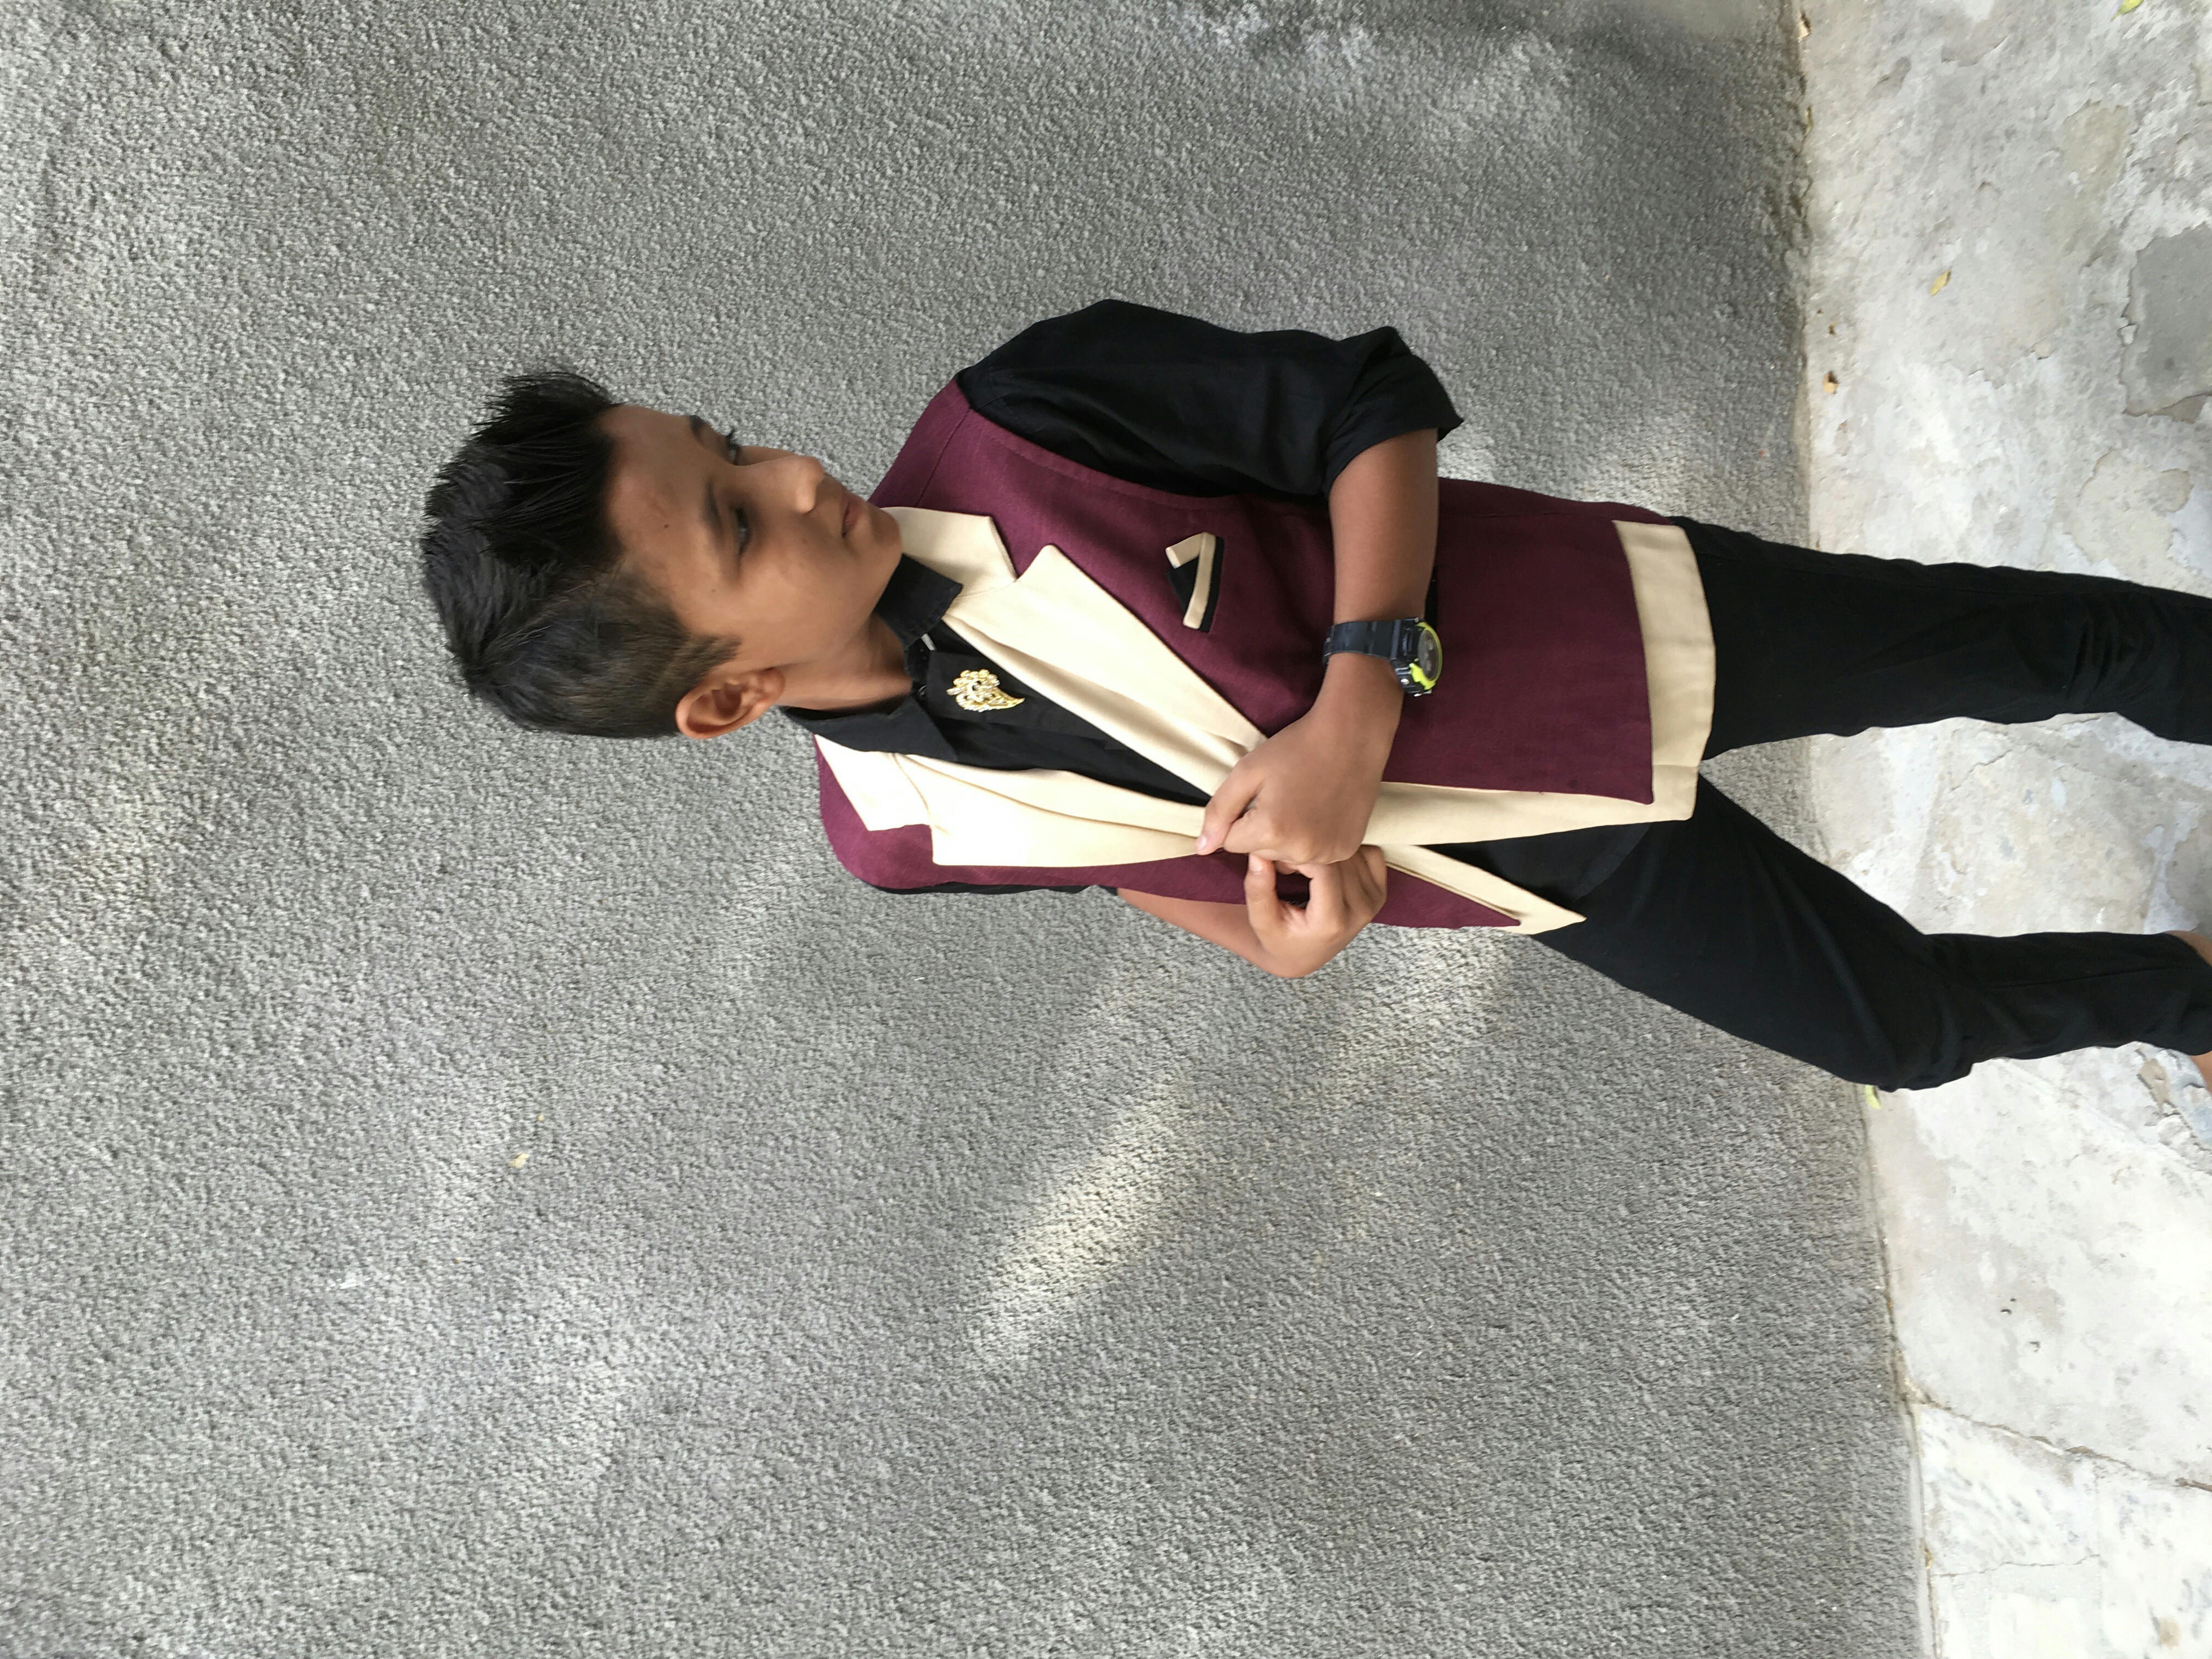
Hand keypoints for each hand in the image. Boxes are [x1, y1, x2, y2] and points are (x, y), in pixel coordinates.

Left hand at [1195, 655, 1400, 865]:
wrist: (1351, 736)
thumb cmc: (1296, 747)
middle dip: (1263, 829)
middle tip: (1285, 796)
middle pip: (1260, 854)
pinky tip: (1322, 812)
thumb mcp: (1247, 772)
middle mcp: (1301, 850)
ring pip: (1286, 857)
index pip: (1232, 843)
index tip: (1262, 794)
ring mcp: (1327, 853)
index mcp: (1272, 830)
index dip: (1242, 817)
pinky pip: (1313, 855)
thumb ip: (1219, 811)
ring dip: (1287, 837)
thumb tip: (1202, 848)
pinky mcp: (1345, 850)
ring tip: (1304, 803)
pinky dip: (1312, 839)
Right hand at [1244, 848, 1388, 977]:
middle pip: (1340, 859)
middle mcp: (1360, 912)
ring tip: (1308, 867)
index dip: (1299, 855)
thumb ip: (1257, 889)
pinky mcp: (1380, 893)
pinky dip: (1350, 852)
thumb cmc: (1279, 938)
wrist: (1303, 955)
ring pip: (1354, 853)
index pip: (1323, 868)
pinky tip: (1330, 865)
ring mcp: (1374, 902)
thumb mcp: (1261, 921)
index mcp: (1332, 922)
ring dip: (1329, 850)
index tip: (1281, 861)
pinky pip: (1371, 854)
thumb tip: (1259, 854)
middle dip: (1312, 851)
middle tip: (1291, 863)